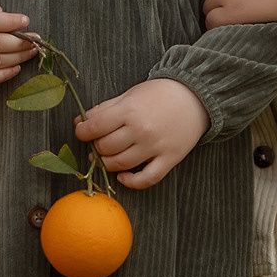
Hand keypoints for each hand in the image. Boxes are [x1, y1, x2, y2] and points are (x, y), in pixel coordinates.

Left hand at [74, 79, 207, 188]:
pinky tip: (123, 176)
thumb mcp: (130, 95)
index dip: (82, 132)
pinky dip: (131, 182)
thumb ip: (105, 108)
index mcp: (129, 111)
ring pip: (121, 164)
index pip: (95, 127)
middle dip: (96, 146)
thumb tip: (82, 122)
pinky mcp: (169, 159)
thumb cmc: (159, 94)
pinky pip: (147, 179)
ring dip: (107, 163)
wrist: (194, 97)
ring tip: (106, 157)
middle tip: (97, 143)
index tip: (82, 132)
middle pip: (106, 147)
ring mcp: (155, 147)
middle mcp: (141, 130)